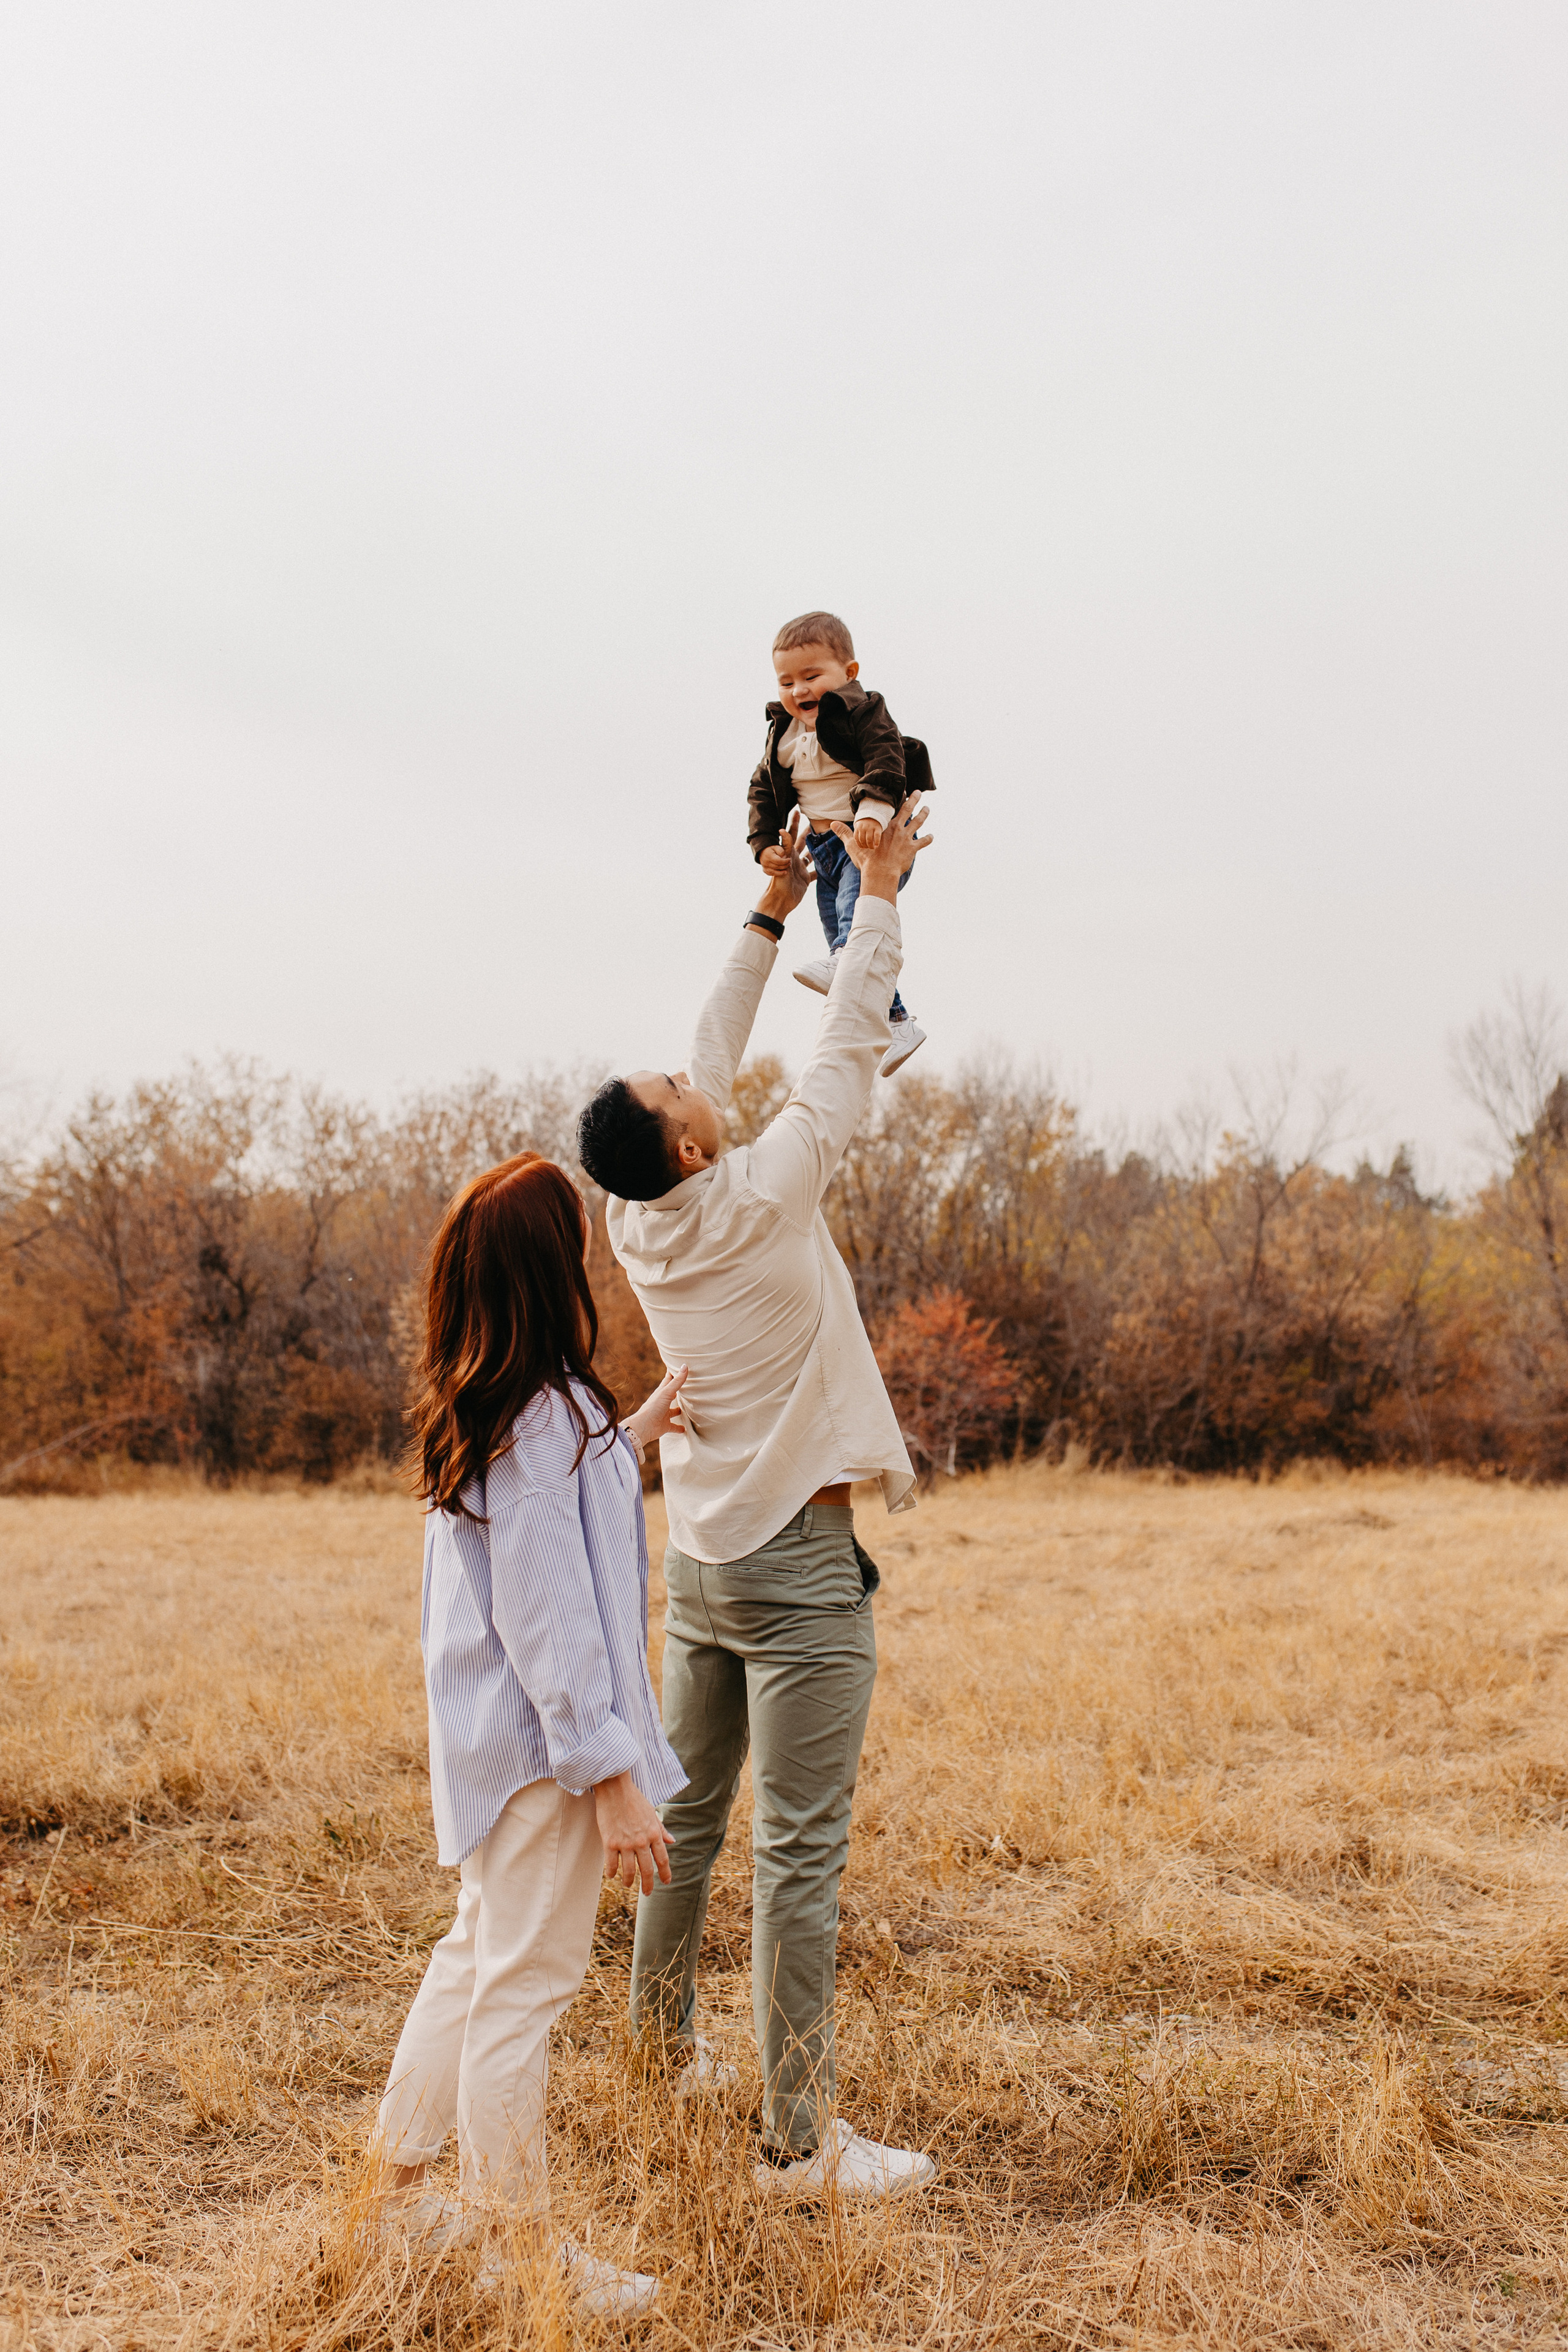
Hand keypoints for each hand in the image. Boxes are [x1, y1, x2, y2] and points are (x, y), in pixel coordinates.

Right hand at [595, 1771, 673, 1893]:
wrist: (615, 1788)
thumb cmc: (634, 1799)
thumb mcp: (652, 1813)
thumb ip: (661, 1829)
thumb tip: (672, 1841)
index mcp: (654, 1833)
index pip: (663, 1859)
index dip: (665, 1873)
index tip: (666, 1882)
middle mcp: (642, 1841)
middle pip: (647, 1870)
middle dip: (648, 1884)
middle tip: (647, 1893)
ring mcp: (625, 1843)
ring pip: (629, 1871)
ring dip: (628, 1881)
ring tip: (627, 1884)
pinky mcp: (610, 1842)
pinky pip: (612, 1865)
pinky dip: (612, 1873)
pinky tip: (612, 1875)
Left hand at [625, 1364, 688, 1450]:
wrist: (643, 1426)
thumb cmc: (653, 1407)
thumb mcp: (666, 1392)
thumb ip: (677, 1381)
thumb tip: (684, 1366)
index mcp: (661, 1392)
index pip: (668, 1380)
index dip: (672, 1373)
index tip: (678, 1366)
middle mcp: (663, 1402)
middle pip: (671, 1394)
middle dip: (678, 1390)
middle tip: (687, 1385)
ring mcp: (664, 1414)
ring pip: (673, 1411)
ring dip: (679, 1410)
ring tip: (687, 1408)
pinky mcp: (665, 1425)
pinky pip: (674, 1427)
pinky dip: (679, 1428)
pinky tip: (684, 1429)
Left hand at [755, 810, 814, 922]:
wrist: (780, 900)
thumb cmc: (778, 882)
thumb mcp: (781, 862)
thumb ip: (783, 846)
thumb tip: (782, 830)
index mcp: (788, 854)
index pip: (792, 835)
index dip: (794, 823)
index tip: (797, 811)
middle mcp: (794, 859)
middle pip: (803, 843)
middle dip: (809, 833)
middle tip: (816, 823)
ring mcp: (800, 869)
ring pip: (810, 856)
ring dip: (816, 849)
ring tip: (824, 841)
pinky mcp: (805, 879)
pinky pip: (814, 873)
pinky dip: (821, 869)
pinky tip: (829, 865)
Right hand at [759, 842, 792, 877]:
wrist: (762, 851)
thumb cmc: (771, 849)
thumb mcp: (776, 847)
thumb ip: (781, 851)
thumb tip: (784, 857)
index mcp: (769, 856)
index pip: (779, 861)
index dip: (785, 861)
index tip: (789, 859)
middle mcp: (765, 862)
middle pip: (777, 866)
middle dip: (784, 866)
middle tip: (789, 863)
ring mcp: (764, 867)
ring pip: (774, 872)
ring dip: (781, 873)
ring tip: (786, 871)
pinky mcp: (764, 870)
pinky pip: (770, 874)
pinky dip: (776, 874)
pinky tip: (781, 873)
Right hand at [830, 798, 930, 903]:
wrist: (880, 872)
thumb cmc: (866, 859)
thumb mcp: (852, 844)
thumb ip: (844, 833)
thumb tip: (832, 824)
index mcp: (885, 825)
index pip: (893, 808)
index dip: (898, 798)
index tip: (903, 791)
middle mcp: (898, 828)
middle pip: (909, 810)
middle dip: (914, 800)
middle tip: (919, 793)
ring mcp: (906, 838)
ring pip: (918, 822)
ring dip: (923, 815)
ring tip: (927, 809)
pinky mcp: (912, 849)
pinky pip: (922, 842)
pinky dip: (928, 839)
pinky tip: (931, 836)